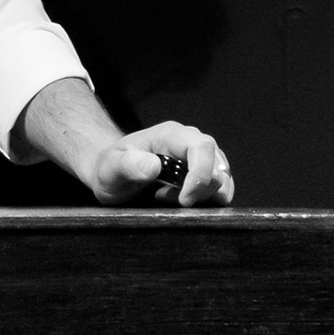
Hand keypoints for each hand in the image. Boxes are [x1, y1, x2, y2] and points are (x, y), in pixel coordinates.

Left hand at [11, 79, 235, 207]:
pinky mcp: (203, 172)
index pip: (202, 147)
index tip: (185, 200)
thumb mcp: (112, 167)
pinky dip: (207, 199)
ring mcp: (199, 156)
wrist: (113, 173)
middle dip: (201, 189)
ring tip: (172, 198)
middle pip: (217, 163)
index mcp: (170, 134)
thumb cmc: (111, 168)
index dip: (201, 175)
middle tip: (170, 200)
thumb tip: (154, 166)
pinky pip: (220, 186)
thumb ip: (130, 165)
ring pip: (222, 177)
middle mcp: (189, 141)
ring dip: (204, 195)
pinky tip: (181, 200)